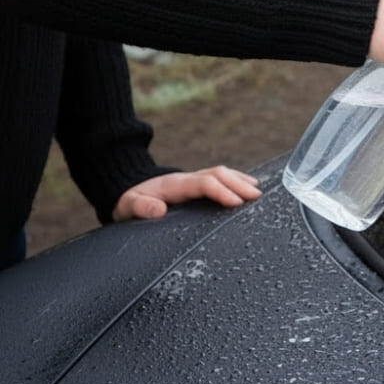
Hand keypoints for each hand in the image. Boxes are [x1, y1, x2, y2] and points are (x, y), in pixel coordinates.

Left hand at [112, 166, 261, 221]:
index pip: (204, 183)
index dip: (221, 191)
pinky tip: (248, 186)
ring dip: (240, 180)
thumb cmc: (129, 203)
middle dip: (238, 184)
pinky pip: (219, 178)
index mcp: (174, 185)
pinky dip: (236, 180)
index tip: (236, 203)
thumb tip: (158, 210)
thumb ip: (141, 207)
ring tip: (258, 191)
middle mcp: (186, 179)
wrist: (126, 189)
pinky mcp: (196, 184)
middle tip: (256, 197)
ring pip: (221, 173)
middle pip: (217, 174)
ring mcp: (192, 179)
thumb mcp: (127, 207)